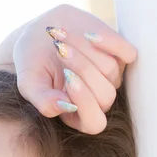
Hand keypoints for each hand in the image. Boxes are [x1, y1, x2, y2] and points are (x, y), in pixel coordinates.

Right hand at [13, 4, 137, 133]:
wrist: (41, 33)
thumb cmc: (32, 63)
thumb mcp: (28, 84)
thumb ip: (43, 101)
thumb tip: (64, 106)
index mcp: (77, 115)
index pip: (94, 123)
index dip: (85, 103)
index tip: (67, 78)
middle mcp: (97, 100)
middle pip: (105, 96)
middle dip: (82, 70)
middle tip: (59, 50)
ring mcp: (110, 78)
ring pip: (110, 70)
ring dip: (85, 51)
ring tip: (62, 37)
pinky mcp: (120, 55)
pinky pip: (128, 53)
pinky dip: (109, 42)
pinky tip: (88, 34)